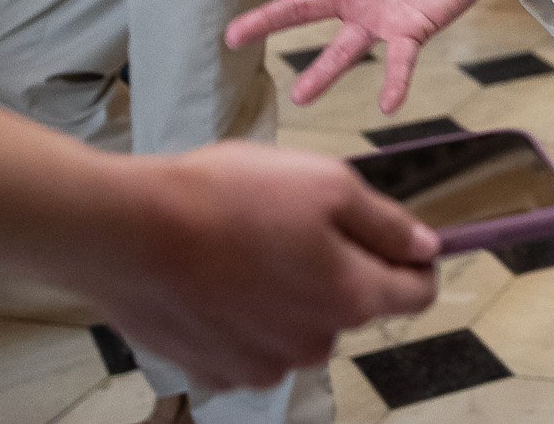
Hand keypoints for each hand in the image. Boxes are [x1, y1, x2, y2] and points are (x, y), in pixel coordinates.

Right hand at [84, 141, 440, 392]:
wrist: (128, 232)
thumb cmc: (227, 198)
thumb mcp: (328, 183)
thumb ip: (387, 223)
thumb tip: (425, 246)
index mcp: (350, 297)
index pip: (417, 293)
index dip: (414, 260)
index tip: (396, 237)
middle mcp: (313, 344)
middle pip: (350, 307)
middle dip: (336, 268)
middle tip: (293, 223)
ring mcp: (261, 365)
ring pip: (296, 326)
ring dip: (285, 293)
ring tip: (243, 245)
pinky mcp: (214, 370)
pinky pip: (248, 342)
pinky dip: (241, 314)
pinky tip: (214, 278)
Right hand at [224, 0, 522, 110]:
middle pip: (303, 10)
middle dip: (269, 22)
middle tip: (232, 38)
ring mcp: (378, 17)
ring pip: (343, 48)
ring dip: (323, 73)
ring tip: (300, 98)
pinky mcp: (411, 31)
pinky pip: (399, 60)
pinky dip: (393, 81)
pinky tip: (387, 105)